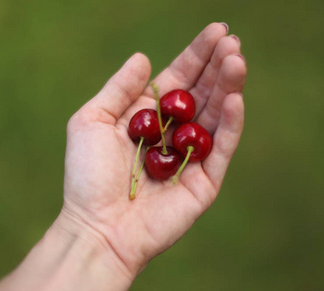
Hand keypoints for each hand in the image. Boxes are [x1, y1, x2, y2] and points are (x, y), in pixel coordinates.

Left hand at [61, 23, 245, 277]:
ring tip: (236, 60)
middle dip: (217, 66)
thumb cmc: (87, 176)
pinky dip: (230, 124)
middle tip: (232, 41)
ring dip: (228, 87)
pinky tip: (234, 98)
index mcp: (149, 118)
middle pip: (202, 93)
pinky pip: (222, 148)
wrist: (97, 227)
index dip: (197, 55)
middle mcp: (174, 134)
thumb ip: (119, 89)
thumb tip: (144, 57)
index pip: (179, 80)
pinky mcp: (205, 182)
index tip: (217, 30)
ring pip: (216, 116)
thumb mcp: (92, 121)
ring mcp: (192, 158)